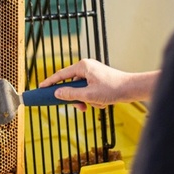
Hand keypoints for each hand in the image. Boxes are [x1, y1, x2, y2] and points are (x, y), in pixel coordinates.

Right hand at [39, 59, 157, 110]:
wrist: (132, 89)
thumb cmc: (112, 89)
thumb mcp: (88, 95)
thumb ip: (71, 94)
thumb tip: (57, 93)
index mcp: (83, 66)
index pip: (61, 75)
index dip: (50, 82)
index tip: (41, 88)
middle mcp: (87, 67)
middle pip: (71, 85)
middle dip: (76, 98)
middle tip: (81, 107)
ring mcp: (93, 73)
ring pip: (81, 90)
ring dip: (87, 100)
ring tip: (98, 104)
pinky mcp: (98, 79)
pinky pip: (89, 91)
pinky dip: (94, 99)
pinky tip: (103, 101)